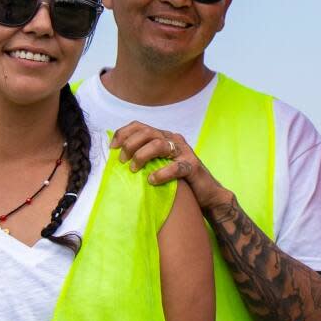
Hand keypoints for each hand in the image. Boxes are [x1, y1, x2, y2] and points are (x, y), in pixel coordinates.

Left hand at [109, 122, 227, 211]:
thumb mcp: (159, 164)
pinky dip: (161, 173)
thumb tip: (118, 156)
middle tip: (122, 161)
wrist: (207, 194)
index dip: (123, 133)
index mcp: (164, 137)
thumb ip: (145, 157)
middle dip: (130, 145)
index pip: (140, 126)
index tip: (112, 147)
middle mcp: (174, 140)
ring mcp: (184, 151)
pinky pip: (175, 167)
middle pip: (147, 132)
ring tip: (134, 170)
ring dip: (141, 156)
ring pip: (158, 145)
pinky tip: (152, 181)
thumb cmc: (179, 180)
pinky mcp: (193, 166)